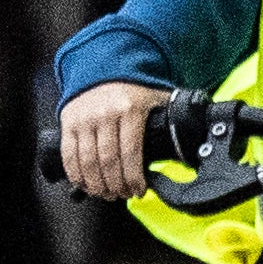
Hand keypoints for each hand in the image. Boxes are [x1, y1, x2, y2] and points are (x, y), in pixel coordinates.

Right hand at [53, 80, 167, 204]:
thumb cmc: (134, 88)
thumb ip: (172, 116)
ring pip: (88, 162)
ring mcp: (84, 118)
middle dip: (117, 185)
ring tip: (106, 193)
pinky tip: (86, 184)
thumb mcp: (157, 98)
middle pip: (109, 161)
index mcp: (130, 109)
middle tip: (122, 195)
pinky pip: (69, 154)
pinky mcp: (69, 122)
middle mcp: (105, 113)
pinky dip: (76, 174)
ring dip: (97, 184)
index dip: (134, 177)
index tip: (138, 190)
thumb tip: (194, 135)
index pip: (131, 152)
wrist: (104, 68)